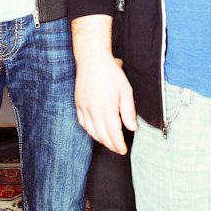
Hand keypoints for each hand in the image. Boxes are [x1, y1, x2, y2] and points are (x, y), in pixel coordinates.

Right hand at [71, 15, 136, 153]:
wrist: (92, 60)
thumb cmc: (111, 73)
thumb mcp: (126, 90)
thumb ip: (128, 111)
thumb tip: (132, 128)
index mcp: (107, 109)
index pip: (113, 134)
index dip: (118, 144)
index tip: (123, 150)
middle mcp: (93, 112)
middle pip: (102, 136)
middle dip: (111, 145)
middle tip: (118, 149)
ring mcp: (84, 109)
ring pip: (91, 131)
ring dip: (100, 139)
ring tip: (109, 142)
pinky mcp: (78, 104)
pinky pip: (82, 123)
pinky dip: (89, 130)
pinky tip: (95, 131)